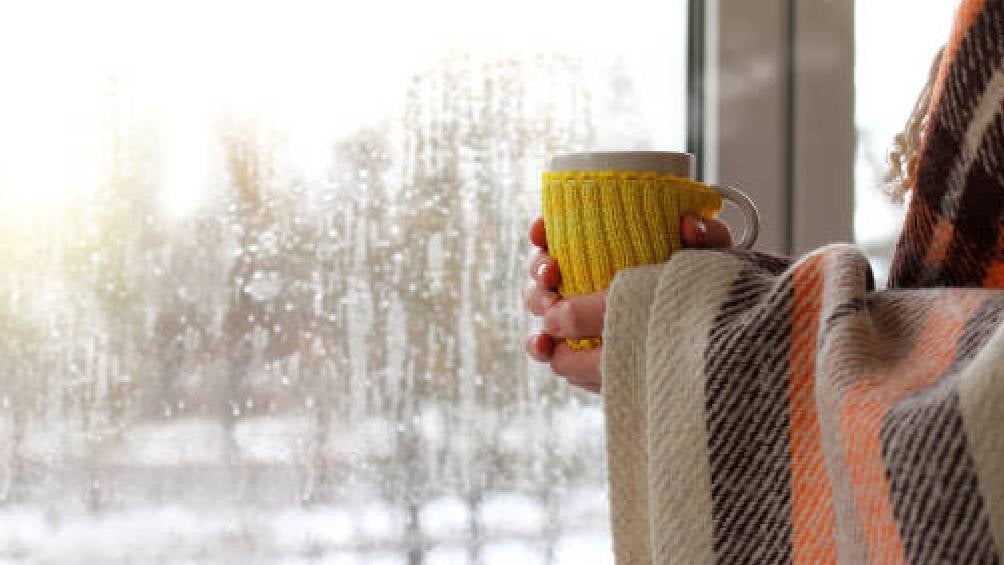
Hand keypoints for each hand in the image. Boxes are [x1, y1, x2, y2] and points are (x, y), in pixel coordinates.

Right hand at [523, 215, 732, 392]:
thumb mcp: (715, 261)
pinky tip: (547, 348)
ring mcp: (580, 318)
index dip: (544, 230)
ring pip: (541, 306)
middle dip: (539, 270)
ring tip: (550, 311)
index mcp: (607, 248)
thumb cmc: (709, 291)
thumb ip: (708, 237)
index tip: (543, 232)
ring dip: (538, 306)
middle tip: (553, 275)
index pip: (562, 231)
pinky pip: (552, 350)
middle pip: (545, 270)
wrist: (719, 343)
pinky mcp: (582, 353)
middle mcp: (585, 279)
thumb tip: (687, 225)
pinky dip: (543, 347)